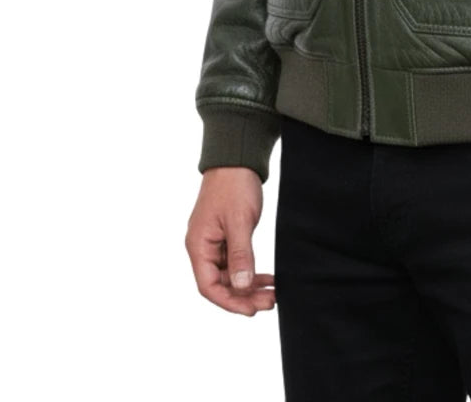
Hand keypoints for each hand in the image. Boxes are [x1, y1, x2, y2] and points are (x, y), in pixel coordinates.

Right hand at [185, 166, 275, 315]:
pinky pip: (236, 263)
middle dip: (244, 297)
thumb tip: (241, 286)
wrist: (237, 160)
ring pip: (230, 276)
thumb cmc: (234, 186)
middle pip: (220, 284)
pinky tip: (268, 278)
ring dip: (249, 287)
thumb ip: (240, 254)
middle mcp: (203, 248)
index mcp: (198, 246)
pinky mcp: (226, 237)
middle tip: (270, 303)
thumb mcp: (239, 221)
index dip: (229, 302)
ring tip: (272, 295)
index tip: (252, 310)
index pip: (208, 286)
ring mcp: (214, 243)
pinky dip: (251, 271)